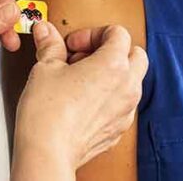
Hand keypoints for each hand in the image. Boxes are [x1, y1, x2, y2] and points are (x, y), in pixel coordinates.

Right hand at [11, 22, 147, 177]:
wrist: (47, 151)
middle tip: (84, 57)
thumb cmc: (48, 112)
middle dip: (112, 51)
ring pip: (132, 81)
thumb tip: (46, 32)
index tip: (74, 45)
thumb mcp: (46, 67)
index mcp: (114, 65)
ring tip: (81, 79)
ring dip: (112, 74)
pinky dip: (109, 97)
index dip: (92, 33)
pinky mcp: (119, 129)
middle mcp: (127, 87)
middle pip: (136, 54)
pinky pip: (123, 104)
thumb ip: (51, 45)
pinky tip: (83, 101)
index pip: (118, 33)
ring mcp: (126, 111)